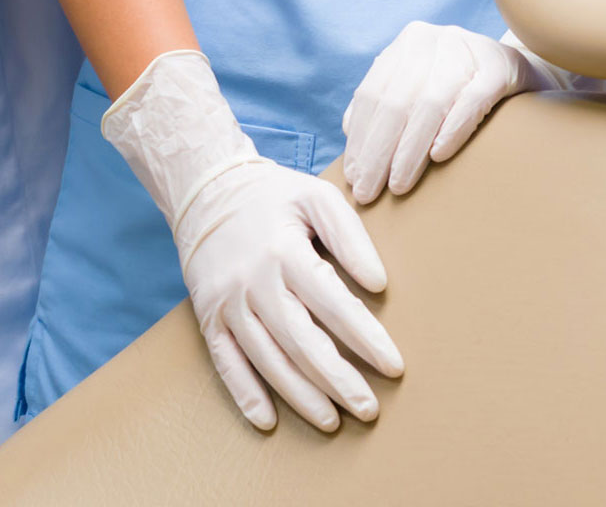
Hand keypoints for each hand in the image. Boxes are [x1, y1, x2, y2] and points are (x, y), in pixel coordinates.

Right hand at [102, 50, 402, 431]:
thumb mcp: (317, 197)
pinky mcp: (208, 317)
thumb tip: (379, 283)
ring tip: (333, 420)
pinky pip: (225, 364)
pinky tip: (269, 421)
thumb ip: (350, 236)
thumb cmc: (273, 195)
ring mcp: (227, 303)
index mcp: (285, 251)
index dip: (365, 338)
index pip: (333, 304)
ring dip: (300, 396)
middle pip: (301, 342)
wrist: (206, 190)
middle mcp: (254, 282)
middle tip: (369, 410)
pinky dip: (245, 395)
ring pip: (267, 359)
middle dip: (338, 381)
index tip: (394, 366)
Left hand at [342, 22, 569, 203]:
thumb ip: (387, 103)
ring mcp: (468, 46)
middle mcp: (434, 38)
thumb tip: (350, 133)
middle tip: (368, 192)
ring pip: (429, 102)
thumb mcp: (421, 88)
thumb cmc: (463, 92)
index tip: (352, 178)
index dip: (360, 138)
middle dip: (378, 152)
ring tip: (399, 185)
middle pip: (396, 100)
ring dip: (409, 149)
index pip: (372, 94)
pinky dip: (453, 128)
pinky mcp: (500, 63)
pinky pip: (472, 99)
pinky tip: (439, 156)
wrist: (524, 75)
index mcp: (407, 44)